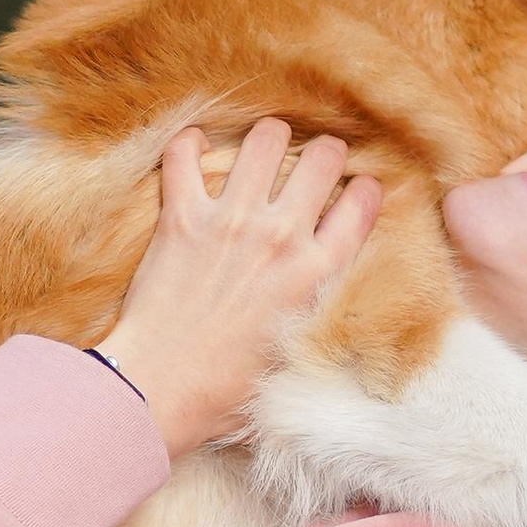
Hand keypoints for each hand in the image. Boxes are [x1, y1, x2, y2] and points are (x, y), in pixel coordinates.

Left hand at [97, 120, 380, 455]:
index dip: (362, 189)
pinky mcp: (182, 218)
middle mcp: (281, 238)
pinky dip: (189, 145)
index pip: (361, 203)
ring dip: (268, 137)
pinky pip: (184, 155)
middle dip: (323, 152)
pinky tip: (195, 149)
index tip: (353, 190)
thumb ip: (319, 309)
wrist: (164, 388)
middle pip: (323, 157)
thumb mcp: (300, 350)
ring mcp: (232, 222)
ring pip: (266, 139)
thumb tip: (325, 289)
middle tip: (310, 163)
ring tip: (263, 147)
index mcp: (317, 273)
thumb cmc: (230, 388)